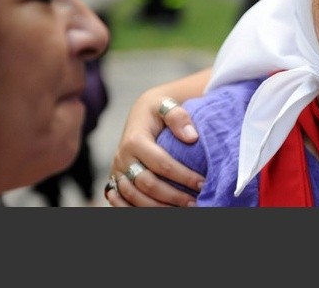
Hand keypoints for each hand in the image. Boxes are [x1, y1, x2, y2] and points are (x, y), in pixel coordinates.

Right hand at [106, 69, 210, 206]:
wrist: (141, 115)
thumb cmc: (158, 111)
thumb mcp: (166, 105)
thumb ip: (178, 116)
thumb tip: (191, 137)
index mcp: (135, 140)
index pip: (161, 163)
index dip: (183, 176)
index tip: (203, 182)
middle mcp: (122, 158)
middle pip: (147, 184)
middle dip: (173, 196)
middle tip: (196, 202)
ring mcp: (117, 172)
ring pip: (134, 197)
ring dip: (158, 208)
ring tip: (183, 209)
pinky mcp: (115, 181)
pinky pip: (121, 201)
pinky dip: (134, 210)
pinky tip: (155, 213)